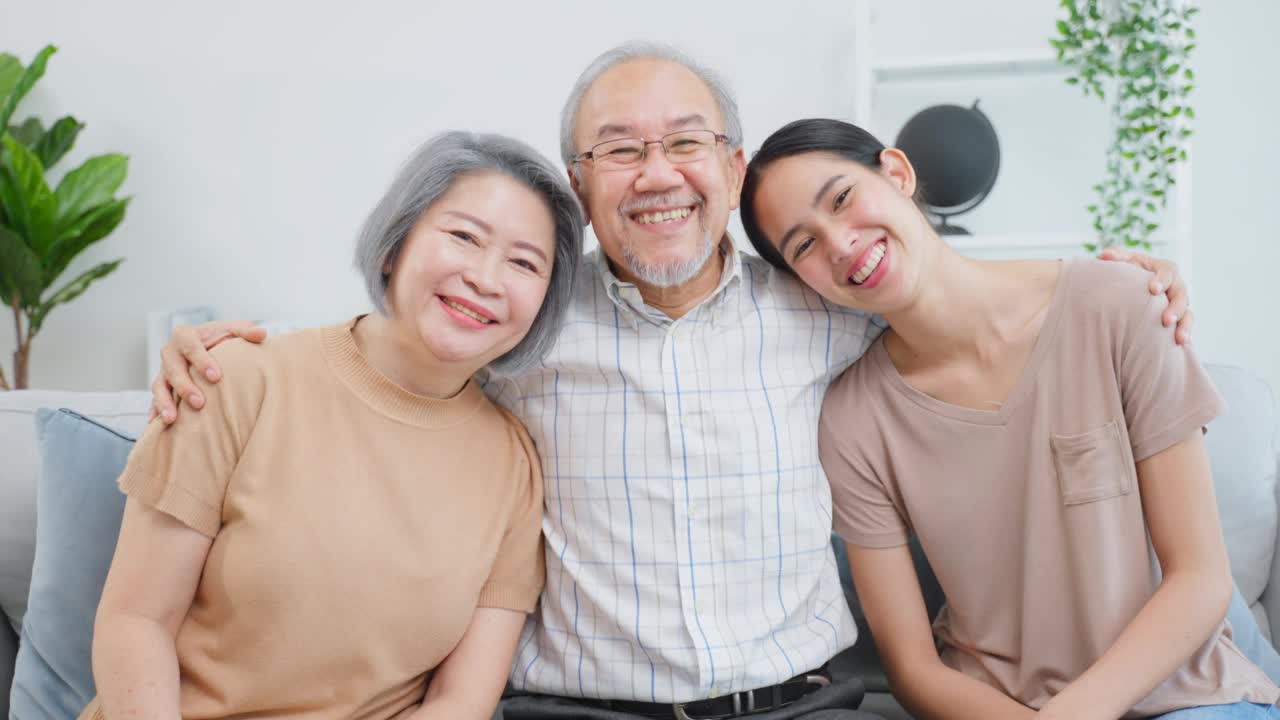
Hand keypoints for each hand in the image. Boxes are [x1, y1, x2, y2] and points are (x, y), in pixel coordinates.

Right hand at [150, 320, 266, 422]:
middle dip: (185, 386)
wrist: (205, 345)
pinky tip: (157, 425)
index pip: (191, 347)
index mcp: (185, 335)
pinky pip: (155, 400)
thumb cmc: (220, 338)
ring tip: (172, 419)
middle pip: (173, 369)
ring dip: (164, 402)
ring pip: (159, 386)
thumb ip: (246, 331)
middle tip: (200, 403)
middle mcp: (170, 352)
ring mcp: (163, 371)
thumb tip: (262, 334)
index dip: (201, 361)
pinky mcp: (161, 386)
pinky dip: (155, 411)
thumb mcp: (232, 330)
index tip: (216, 377)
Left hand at [1098, 247, 1192, 344]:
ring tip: (1179, 338)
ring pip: (1187, 313)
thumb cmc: (1128, 271)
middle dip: (1175, 307)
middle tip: (1166, 320)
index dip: (1163, 279)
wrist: (1131, 287)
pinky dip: (1185, 333)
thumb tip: (1104, 255)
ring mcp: (1178, 302)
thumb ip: (1116, 256)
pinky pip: (1185, 325)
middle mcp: (1175, 285)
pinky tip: (1181, 344)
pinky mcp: (1179, 317)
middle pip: (1181, 294)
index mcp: (1163, 269)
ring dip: (1184, 325)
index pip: (1168, 271)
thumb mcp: (1123, 261)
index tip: (1153, 289)